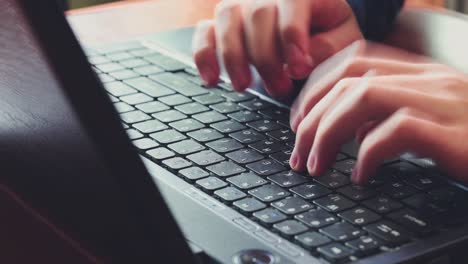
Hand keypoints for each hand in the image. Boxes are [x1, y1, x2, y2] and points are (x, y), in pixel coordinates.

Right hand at [192, 0, 362, 97]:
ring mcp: (242, 6)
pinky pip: (204, 32)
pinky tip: (211, 80)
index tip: (298, 69)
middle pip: (257, 15)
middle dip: (266, 57)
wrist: (313, 31)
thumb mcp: (344, 40)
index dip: (292, 37)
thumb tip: (300, 61)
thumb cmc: (329, 36)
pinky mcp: (222, 25)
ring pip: (228, 19)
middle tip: (279, 88)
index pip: (292, 4)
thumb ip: (329, 47)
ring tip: (243, 87)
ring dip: (234, 57)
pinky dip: (203, 55)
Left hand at [289, 40, 467, 183]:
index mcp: (422, 72)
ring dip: (327, 133)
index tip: (299, 119)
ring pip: (363, 97)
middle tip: (298, 151)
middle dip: (312, 116)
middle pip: (350, 79)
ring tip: (315, 165)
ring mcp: (444, 101)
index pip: (355, 58)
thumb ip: (390, 116)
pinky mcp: (453, 133)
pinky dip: (366, 155)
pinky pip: (394, 132)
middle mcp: (431, 78)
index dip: (317, 86)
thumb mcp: (428, 122)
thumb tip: (350, 131)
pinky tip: (360, 177)